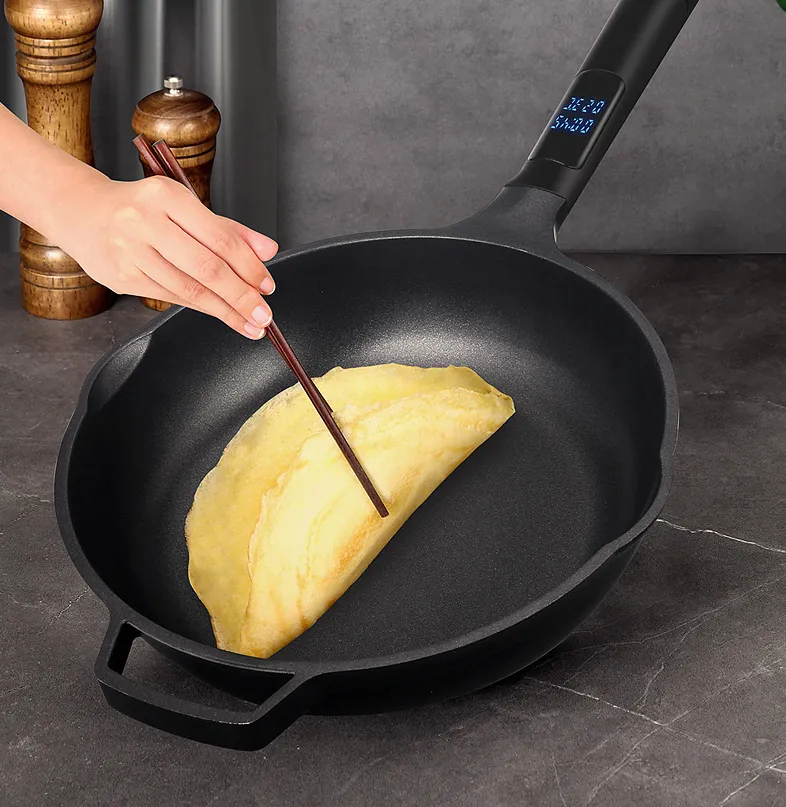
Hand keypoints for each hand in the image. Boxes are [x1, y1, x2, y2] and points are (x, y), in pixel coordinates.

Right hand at [60, 174, 278, 338]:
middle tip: (263, 315)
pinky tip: (219, 313)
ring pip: (189, 288)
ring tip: (248, 323)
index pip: (221, 238)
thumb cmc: (141, 209)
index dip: (249, 266)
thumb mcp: (184, 207)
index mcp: (168, 197)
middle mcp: (146, 222)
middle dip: (241, 296)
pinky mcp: (122, 276)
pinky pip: (171, 296)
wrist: (82, 212)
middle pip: (207, 268)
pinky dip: (200, 307)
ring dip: (224, 310)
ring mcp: (131, 251)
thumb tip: (268, 250)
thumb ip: (227, 229)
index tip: (267, 285)